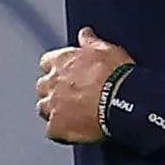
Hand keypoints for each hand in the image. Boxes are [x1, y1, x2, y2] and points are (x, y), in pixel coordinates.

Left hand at [36, 28, 132, 144]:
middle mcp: (51, 82)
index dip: (57, 69)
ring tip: (71, 115)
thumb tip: (84, 33)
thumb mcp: (106, 49)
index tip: (66, 74)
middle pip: (42, 87)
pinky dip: (60, 131)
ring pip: (43, 109)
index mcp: (61, 61)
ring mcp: (52, 106)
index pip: (46, 63)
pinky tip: (72, 130)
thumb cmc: (116, 74)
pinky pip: (52, 131)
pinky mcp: (57, 127)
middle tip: (70, 97)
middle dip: (53, 91)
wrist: (122, 101)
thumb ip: (90, 41)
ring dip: (54, 111)